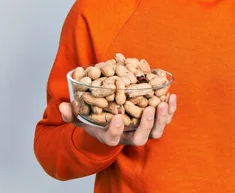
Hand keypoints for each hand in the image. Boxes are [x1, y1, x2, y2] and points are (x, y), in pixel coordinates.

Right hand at [59, 94, 176, 145]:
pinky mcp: (154, 122)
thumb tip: (63, 106)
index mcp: (111, 136)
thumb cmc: (95, 119)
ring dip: (162, 117)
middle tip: (149, 109)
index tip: (118, 116)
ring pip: (156, 130)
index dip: (117, 130)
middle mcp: (129, 136)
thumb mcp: (82, 117)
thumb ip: (72, 113)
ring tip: (163, 102)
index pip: (114, 139)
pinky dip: (170, 109)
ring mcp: (143, 130)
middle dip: (146, 124)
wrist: (110, 122)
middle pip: (141, 138)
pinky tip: (171, 96)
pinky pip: (165, 119)